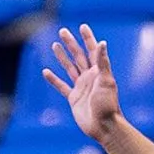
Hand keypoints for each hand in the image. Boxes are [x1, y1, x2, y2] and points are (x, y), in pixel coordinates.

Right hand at [41, 25, 121, 142]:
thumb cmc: (108, 105)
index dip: (88, 39)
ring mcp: (81, 88)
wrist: (104, 127)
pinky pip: (62, 86)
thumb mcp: (106, 81)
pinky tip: (46, 72)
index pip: (93, 51)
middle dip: (71, 44)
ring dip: (62, 57)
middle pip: (79, 56)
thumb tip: (102, 43)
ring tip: (55, 45)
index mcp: (99, 72)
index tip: (83, 26)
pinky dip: (54, 79)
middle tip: (62, 31)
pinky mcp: (74, 98)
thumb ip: (102, 62)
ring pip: (70, 68)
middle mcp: (90, 78)